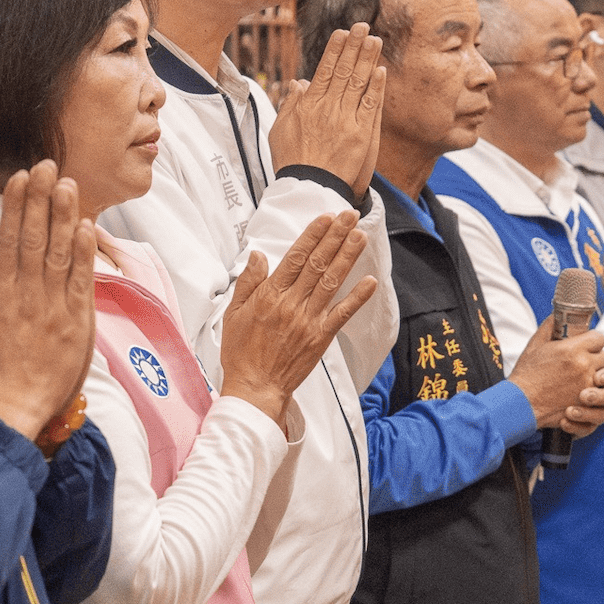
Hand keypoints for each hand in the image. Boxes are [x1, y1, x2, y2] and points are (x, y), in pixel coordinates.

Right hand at [0, 162, 97, 447]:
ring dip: (65, 217)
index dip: (16, 206)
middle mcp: (28, 296)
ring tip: (69, 185)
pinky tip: (87, 228)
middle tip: (48, 166)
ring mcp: (54, 309)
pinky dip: (84, 254)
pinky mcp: (77, 324)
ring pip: (60, 255)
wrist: (12, 410)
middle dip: (42, 199)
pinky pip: (82, 283)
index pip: (9, 240)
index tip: (20, 178)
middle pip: (36, 239)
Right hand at [219, 212, 379, 424]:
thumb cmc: (241, 352)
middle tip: (350, 216)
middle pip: (317, 264)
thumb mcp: (233, 313)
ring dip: (348, 257)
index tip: (326, 218)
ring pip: (331, 282)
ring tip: (360, 236)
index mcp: (270, 296)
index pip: (295, 258)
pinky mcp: (321, 338)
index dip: (313, 236)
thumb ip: (248, 282)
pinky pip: (342, 314)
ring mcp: (308, 321)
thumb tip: (259, 255)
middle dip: (335, 237)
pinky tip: (369, 280)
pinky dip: (357, 297)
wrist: (255, 387)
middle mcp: (291, 304)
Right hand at [267, 23, 385, 198]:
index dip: (334, 50)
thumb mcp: (280, 130)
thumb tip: (298, 83)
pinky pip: (370, 105)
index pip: (324, 70)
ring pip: (358, 83)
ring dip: (367, 59)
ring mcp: (345, 120)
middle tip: (362, 26)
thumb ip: (290, 104)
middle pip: (343, 71)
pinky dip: (376, 87)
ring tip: (374, 39)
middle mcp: (328, 108)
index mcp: (308, 105)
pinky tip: (380, 70)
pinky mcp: (361, 134)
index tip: (341, 33)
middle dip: (353, 46)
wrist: (308, 188)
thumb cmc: (292, 161)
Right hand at [507, 317, 603, 434]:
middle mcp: (584, 366)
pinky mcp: (589, 405)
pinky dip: (600, 397)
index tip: (587, 344)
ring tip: (588, 378)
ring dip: (601, 376)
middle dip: (595, 358)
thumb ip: (549, 326)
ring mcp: (589, 386)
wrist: (521, 404)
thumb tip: (557, 314)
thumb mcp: (534, 345)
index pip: (599, 338)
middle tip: (581, 363)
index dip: (593, 340)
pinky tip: (587, 395)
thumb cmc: (526, 375)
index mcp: (572, 349)